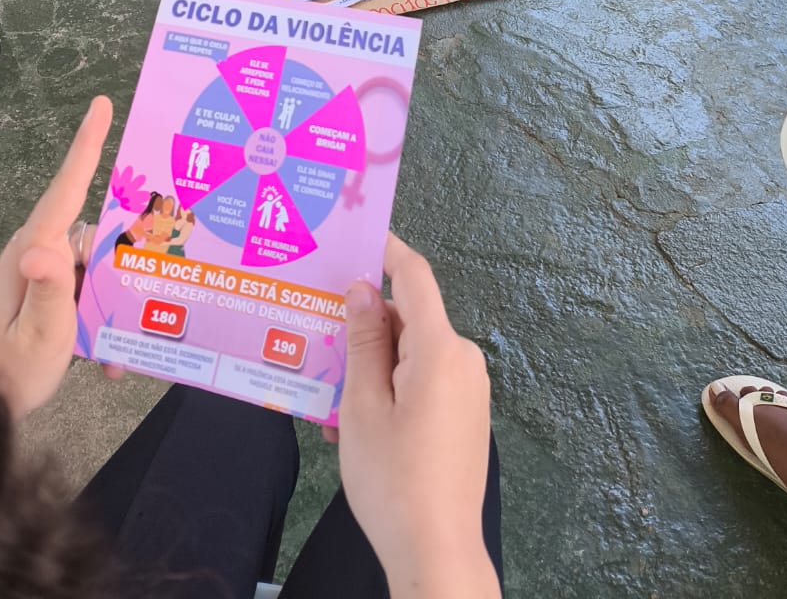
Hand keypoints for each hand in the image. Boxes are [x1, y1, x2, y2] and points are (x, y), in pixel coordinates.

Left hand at [0, 96, 113, 419]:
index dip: (86, 146)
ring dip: (116, 299)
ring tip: (129, 335)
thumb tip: (44, 248)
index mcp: (34, 250)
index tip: (102, 105)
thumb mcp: (39, 336)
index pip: (66, 189)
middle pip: (95, 230)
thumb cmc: (8, 373)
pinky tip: (109, 360)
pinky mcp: (51, 291)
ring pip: (97, 264)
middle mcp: (38, 252)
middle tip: (161, 260)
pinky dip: (103, 321)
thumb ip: (49, 291)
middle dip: (127, 250)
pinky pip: (89, 290)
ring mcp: (44, 271)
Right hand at [336, 234, 498, 596]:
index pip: (413, 277)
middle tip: (316, 331)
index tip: (355, 234)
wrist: (436, 552)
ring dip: (372, 364)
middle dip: (364, 324)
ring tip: (328, 399)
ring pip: (412, 353)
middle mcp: (464, 360)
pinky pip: (425, 381)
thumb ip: (362, 342)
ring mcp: (470, 389)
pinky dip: (391, 388)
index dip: (385, 251)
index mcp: (441, 349)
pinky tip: (355, 424)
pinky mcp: (467, 415)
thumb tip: (362, 291)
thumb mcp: (361, 407)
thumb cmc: (393, 479)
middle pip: (410, 318)